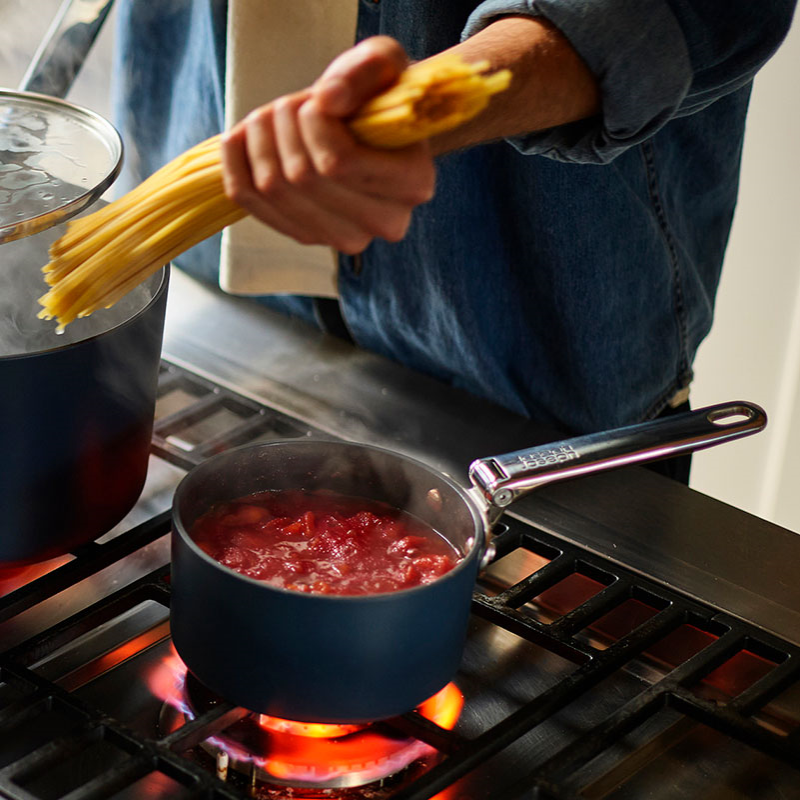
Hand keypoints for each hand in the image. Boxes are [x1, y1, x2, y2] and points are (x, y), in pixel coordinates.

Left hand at [221, 37, 436, 253]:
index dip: (313, 122)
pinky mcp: (307, 236)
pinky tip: (243, 138)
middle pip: (303, 177)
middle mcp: (385, 222)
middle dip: (283, 125)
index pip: (339, 163)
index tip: (318, 96)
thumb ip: (364, 70)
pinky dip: (236, 162)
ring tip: (271, 117)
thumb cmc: (379, 95)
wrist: (370, 130)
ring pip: (274, 189)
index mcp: (413, 183)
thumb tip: (327, 99)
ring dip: (259, 140)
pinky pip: (250, 202)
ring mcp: (344, 237)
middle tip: (290, 103)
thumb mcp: (383, 63)